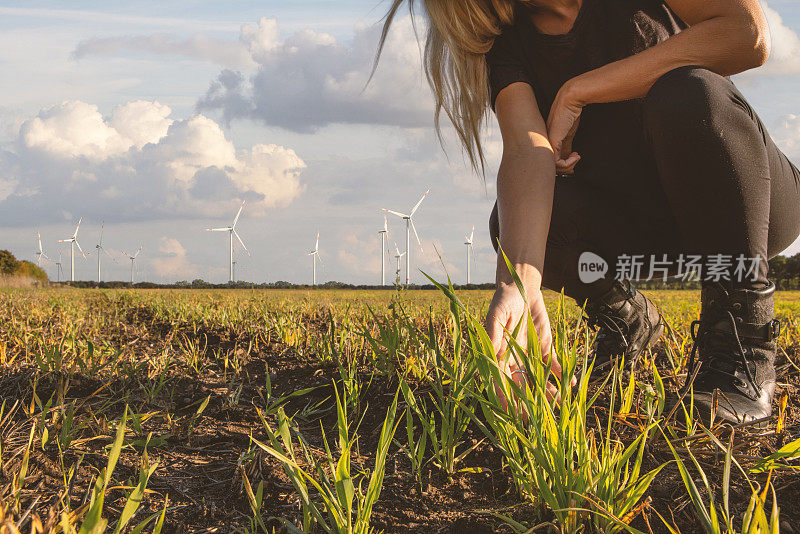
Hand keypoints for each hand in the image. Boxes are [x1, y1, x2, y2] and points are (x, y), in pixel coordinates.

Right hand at [485, 285, 570, 406]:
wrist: (522, 287)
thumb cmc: (504, 300)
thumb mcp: (496, 314)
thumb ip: (493, 333)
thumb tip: (492, 352)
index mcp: (497, 355)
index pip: (500, 381)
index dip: (505, 397)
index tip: (511, 412)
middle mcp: (513, 359)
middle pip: (521, 386)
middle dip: (529, 402)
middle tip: (537, 418)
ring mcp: (530, 355)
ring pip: (539, 379)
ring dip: (548, 391)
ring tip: (560, 403)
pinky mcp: (545, 348)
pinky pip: (553, 365)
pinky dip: (561, 374)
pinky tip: (570, 384)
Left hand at [547, 79, 584, 174]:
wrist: (569, 102)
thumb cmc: (569, 114)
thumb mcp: (568, 134)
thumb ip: (566, 145)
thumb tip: (569, 155)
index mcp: (546, 142)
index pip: (549, 160)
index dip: (561, 165)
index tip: (573, 163)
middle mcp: (544, 143)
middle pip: (549, 165)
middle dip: (563, 169)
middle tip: (573, 167)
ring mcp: (547, 143)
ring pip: (553, 166)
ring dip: (568, 166)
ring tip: (576, 158)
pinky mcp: (553, 143)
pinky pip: (557, 162)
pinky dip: (568, 163)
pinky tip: (576, 156)